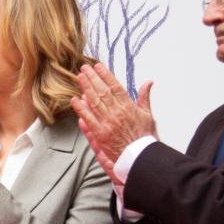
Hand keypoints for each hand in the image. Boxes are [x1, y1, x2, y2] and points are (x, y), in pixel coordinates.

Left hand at [71, 63, 155, 178]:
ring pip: (94, 102)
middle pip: (102, 92)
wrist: (140, 157)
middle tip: (84, 68)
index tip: (98, 66)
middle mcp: (117, 113)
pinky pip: (88, 119)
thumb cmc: (144, 137)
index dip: (105, 75)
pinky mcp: (100, 134)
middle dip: (93, 78)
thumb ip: (144, 98)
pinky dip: (81, 109)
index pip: (115, 87)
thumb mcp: (148, 115)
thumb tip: (148, 82)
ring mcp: (107, 124)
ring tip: (80, 77)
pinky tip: (75, 100)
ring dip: (86, 88)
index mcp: (129, 107)